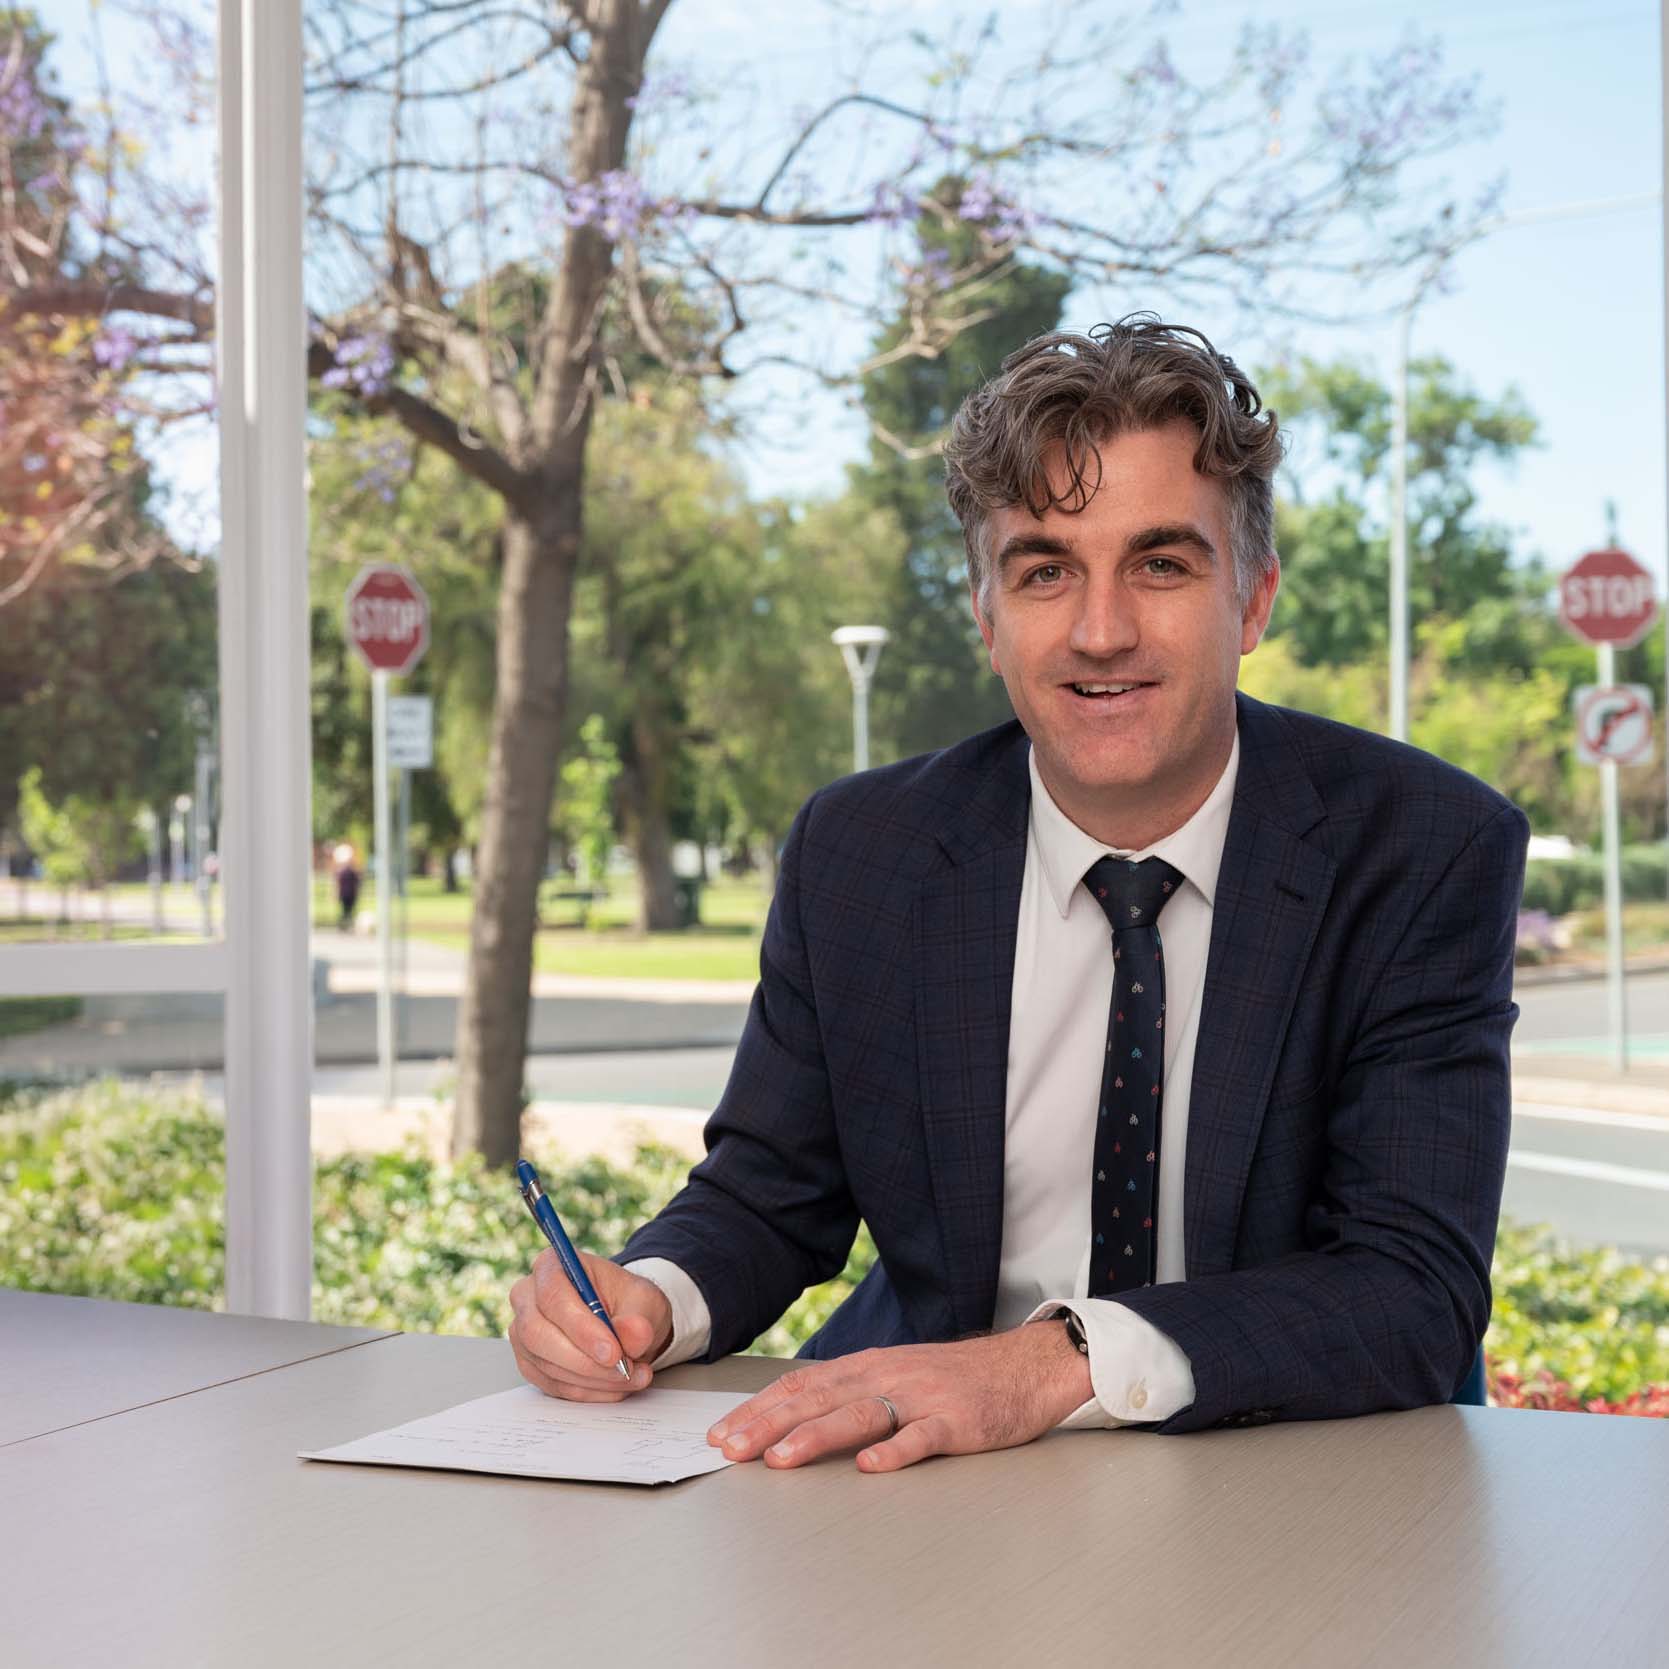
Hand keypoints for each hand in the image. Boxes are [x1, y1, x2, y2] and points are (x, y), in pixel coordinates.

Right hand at [508, 1250, 672, 1402]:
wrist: (626, 1322)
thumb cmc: (628, 1303)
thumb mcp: (645, 1301)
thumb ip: (639, 1318)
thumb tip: (633, 1334)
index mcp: (551, 1266)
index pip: (553, 1296)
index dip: (581, 1328)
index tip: (613, 1352)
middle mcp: (528, 1297)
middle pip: (538, 1334)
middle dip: (585, 1361)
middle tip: (624, 1370)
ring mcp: (523, 1333)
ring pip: (546, 1365)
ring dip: (592, 1379)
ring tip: (631, 1377)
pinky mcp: (530, 1364)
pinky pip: (552, 1386)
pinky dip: (587, 1391)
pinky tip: (614, 1386)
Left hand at [705, 1323, 1091, 1472]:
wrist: (1022, 1367)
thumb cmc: (952, 1379)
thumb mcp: (894, 1375)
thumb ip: (850, 1392)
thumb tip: (791, 1417)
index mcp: (867, 1366)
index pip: (801, 1386)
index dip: (759, 1409)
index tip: (722, 1433)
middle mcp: (887, 1375)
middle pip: (819, 1398)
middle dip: (769, 1424)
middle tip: (730, 1448)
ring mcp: (921, 1398)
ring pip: (860, 1414)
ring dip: (816, 1435)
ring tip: (780, 1457)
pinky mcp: (956, 1421)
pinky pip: (921, 1437)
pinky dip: (895, 1450)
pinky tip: (870, 1465)